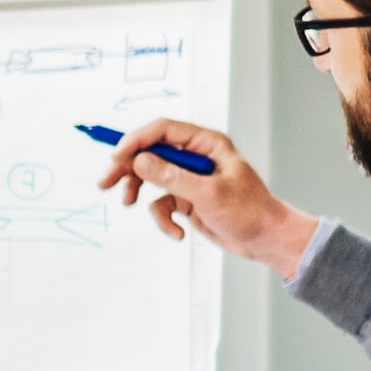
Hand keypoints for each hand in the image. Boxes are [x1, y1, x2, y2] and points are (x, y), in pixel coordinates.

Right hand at [94, 119, 319, 277]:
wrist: (265, 239)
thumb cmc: (249, 211)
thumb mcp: (209, 193)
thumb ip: (172, 177)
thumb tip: (140, 161)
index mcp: (206, 143)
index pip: (163, 130)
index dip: (136, 140)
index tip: (117, 157)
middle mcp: (195, 156)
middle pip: (150, 152)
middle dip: (127, 167)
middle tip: (105, 182)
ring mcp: (189, 178)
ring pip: (150, 177)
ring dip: (138, 192)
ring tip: (129, 203)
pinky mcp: (186, 199)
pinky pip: (161, 204)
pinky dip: (164, 219)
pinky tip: (178, 233)